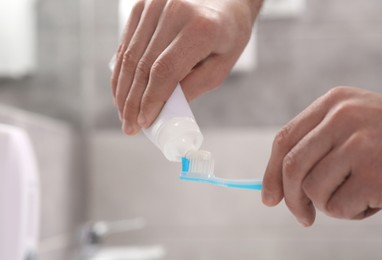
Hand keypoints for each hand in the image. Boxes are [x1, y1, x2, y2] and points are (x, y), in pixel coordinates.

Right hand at [111, 0, 262, 134]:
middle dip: (132, 102)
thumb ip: (192, 87)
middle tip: (129, 126)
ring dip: (123, 90)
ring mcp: (155, 5)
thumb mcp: (220, 67)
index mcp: (200, 28)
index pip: (165, 71)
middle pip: (142, 66)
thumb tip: (162, 109)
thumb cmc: (227, 35)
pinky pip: (126, 44)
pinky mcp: (143, 5)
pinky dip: (121, 70)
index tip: (143, 123)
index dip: (150, 100)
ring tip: (124, 113)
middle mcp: (174, 11)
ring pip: (129, 56)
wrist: (226, 0)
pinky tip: (123, 91)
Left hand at [262, 86, 381, 225]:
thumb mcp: (353, 128)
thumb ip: (316, 148)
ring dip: (328, 205)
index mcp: (334, 102)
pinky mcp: (376, 173)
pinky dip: (350, 213)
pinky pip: (338, 207)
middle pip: (292, 167)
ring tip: (355, 197)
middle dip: (291, 199)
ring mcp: (361, 144)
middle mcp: (344, 117)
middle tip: (302, 216)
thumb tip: (273, 191)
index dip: (270, 172)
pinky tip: (373, 200)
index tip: (269, 198)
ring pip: (312, 190)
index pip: (285, 139)